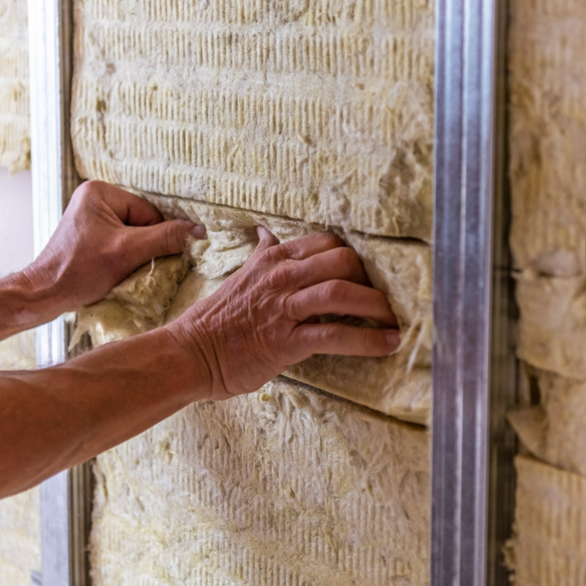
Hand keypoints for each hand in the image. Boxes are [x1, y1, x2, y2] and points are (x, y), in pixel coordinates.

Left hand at [22, 181, 204, 312]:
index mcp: (101, 191)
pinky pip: (124, 242)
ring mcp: (94, 216)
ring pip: (137, 236)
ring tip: (121, 269)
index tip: (141, 259)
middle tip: (131, 266)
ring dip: (136, 255)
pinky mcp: (93, 234)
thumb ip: (166, 238)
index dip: (153, 239)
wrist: (45, 295)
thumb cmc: (79, 272)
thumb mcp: (127, 252)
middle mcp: (96, 198)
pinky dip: (127, 258)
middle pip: (145, 224)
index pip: (150, 213)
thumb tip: (201, 232)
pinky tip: (115, 270)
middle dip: (144, 247)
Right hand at [166, 227, 399, 399]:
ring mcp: (284, 307)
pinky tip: (387, 344)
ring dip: (377, 306)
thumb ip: (262, 254)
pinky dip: (367, 340)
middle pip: (344, 260)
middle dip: (372, 280)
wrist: (190, 353)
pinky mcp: (285, 341)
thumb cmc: (217, 320)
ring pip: (342, 291)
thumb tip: (267, 231)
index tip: (367, 278)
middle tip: (384, 301)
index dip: (355, 259)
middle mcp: (281, 277)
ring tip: (395, 321)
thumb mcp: (242, 276)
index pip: (328, 242)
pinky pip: (335, 335)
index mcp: (274, 259)